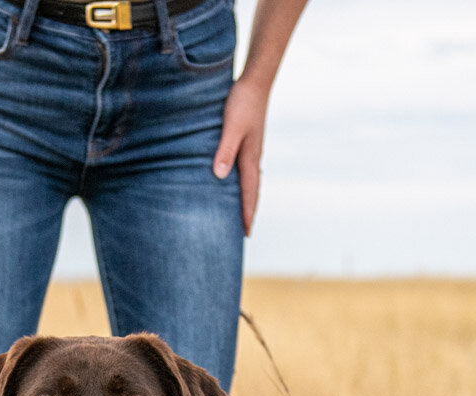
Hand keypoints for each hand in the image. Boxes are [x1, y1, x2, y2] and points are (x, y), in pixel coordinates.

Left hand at [211, 75, 269, 235]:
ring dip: (247, 197)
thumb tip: (220, 176)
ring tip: (241, 212)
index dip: (247, 213)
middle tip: (245, 231)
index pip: (249, 192)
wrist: (256, 81)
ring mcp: (252, 149)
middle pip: (253, 190)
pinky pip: (246, 168)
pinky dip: (243, 181)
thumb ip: (225, 151)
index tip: (246, 233)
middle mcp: (253, 157)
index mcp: (250, 158)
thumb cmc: (242, 103)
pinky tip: (235, 181)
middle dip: (249, 211)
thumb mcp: (231, 127)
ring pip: (250, 180)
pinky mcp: (248, 141)